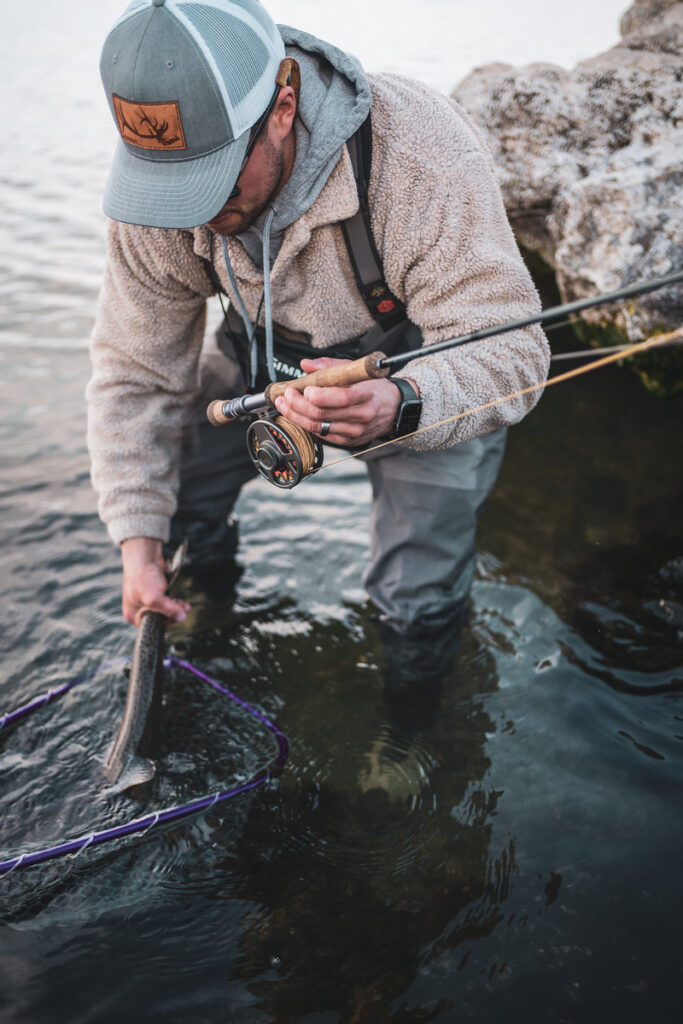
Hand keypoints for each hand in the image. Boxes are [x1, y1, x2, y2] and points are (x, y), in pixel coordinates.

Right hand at [121, 537, 190, 625]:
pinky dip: (175, 602)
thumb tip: (182, 618)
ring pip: (165, 610)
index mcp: (133, 614)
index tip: (175, 619)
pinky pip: (167, 601)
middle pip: (160, 619)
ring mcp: (147, 600)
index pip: (151, 627)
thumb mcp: (155, 598)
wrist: (145, 557)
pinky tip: (182, 602)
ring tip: (186, 607)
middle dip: (173, 615)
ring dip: (177, 609)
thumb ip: (169, 610)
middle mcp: (139, 609)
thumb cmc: (143, 578)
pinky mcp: (156, 592)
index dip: (164, 624)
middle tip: (183, 612)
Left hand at [273, 358, 419, 447]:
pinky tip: (298, 414)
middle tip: (286, 395)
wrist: (393, 408)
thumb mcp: (356, 370)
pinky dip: (306, 424)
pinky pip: (321, 434)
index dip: (318, 395)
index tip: (303, 389)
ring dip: (296, 415)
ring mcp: (354, 431)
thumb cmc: (373, 388)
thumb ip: (330, 366)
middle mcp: (361, 415)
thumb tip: (306, 365)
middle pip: (322, 414)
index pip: (340, 398)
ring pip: (317, 427)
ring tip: (285, 404)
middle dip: (298, 404)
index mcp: (365, 394)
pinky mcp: (348, 441)